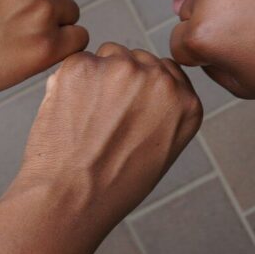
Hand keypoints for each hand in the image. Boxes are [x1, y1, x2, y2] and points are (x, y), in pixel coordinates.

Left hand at [12, 44, 202, 219]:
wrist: (70, 199)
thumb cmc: (112, 185)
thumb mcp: (161, 152)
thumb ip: (164, 111)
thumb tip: (147, 84)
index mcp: (186, 103)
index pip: (167, 71)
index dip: (143, 90)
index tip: (130, 111)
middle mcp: (159, 80)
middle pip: (138, 58)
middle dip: (121, 80)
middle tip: (105, 120)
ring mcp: (121, 69)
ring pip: (108, 55)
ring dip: (97, 76)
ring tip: (86, 118)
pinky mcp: (83, 65)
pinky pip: (78, 62)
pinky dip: (71, 82)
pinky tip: (68, 114)